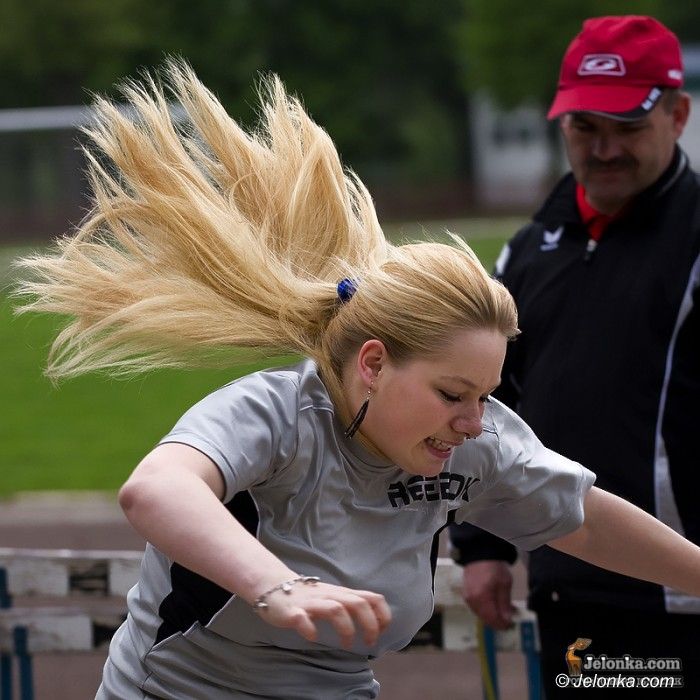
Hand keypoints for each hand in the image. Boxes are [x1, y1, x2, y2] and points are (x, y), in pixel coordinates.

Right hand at [256, 579, 391, 648]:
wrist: (274, 586)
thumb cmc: (308, 596)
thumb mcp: (334, 597)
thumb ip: (351, 604)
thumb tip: (377, 621)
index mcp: (341, 594)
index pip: (371, 597)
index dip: (382, 614)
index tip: (382, 631)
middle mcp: (329, 596)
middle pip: (357, 603)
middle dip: (369, 624)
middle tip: (369, 642)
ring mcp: (311, 603)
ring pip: (335, 609)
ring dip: (346, 628)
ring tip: (346, 645)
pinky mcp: (292, 611)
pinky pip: (301, 619)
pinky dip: (309, 628)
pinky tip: (312, 636)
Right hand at [462, 560, 514, 629]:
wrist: (480, 555)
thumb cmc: (494, 567)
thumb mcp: (504, 584)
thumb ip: (505, 603)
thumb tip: (507, 620)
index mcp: (481, 598)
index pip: (492, 619)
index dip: (502, 624)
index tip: (511, 625)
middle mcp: (472, 601)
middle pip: (486, 619)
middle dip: (497, 621)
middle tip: (508, 618)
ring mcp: (467, 598)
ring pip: (481, 615)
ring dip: (491, 616)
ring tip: (502, 610)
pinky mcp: (466, 595)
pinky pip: (477, 608)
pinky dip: (485, 610)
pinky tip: (493, 605)